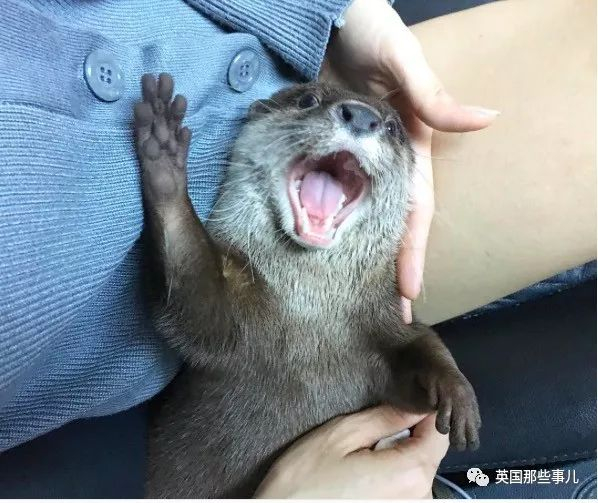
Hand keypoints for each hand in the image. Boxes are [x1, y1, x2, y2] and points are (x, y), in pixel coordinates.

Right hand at [254, 407, 448, 498]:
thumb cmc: (305, 481)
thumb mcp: (341, 435)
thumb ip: (385, 418)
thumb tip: (413, 405)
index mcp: (410, 473)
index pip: (439, 433)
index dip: (423, 412)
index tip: (404, 401)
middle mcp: (419, 499)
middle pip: (428, 453)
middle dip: (404, 437)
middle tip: (367, 434)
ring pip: (415, 472)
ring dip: (395, 458)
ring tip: (358, 459)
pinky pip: (403, 490)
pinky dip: (389, 478)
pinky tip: (359, 479)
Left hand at [321, 0, 497, 322]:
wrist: (326, 16)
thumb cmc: (369, 32)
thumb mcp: (402, 62)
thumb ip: (432, 96)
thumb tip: (487, 119)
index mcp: (409, 147)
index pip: (416, 210)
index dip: (413, 250)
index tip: (411, 291)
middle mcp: (385, 160)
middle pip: (391, 223)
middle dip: (392, 267)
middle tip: (388, 314)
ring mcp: (356, 158)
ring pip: (363, 215)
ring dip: (362, 253)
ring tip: (355, 293)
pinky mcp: (328, 149)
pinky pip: (332, 192)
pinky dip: (332, 221)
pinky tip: (325, 246)